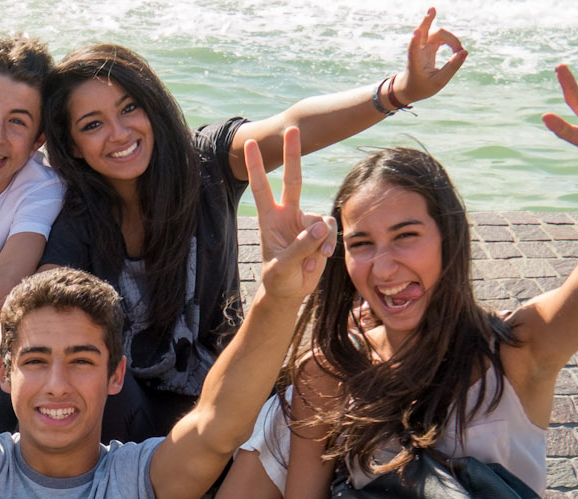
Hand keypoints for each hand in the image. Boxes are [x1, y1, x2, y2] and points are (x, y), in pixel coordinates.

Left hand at [243, 129, 334, 304]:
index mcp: (269, 219)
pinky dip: (328, 244)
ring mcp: (304, 222)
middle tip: (291, 128)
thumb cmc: (279, 278)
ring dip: (320, 239)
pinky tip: (321, 260)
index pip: (261, 187)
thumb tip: (320, 224)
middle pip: (292, 179)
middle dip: (291, 154)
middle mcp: (287, 215)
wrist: (289, 291)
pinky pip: (329, 230)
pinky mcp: (320, 232)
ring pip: (319, 217)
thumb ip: (301, 246)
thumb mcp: (284, 266)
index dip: (255, 166)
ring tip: (313, 261)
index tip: (249, 143)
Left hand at [390, 7, 467, 105]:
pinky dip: (451, 41)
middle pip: (424, 31)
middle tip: (433, 9)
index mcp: (415, 62)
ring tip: (459, 52)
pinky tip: (457, 48)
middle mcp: (417, 50)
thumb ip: (452, 67)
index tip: (416, 32)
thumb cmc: (422, 86)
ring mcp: (422, 45)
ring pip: (437, 32)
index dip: (415, 40)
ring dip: (451, 39)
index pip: (413, 49)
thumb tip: (464, 52)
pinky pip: (441, 36)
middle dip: (432, 23)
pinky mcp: (428, 45)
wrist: (409, 87)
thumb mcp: (439, 82)